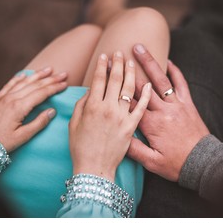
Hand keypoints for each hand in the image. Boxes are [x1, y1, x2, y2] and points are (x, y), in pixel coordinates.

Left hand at [0, 67, 67, 151]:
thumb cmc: (1, 143)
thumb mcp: (23, 137)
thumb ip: (39, 123)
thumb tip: (52, 111)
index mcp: (19, 107)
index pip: (41, 93)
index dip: (54, 88)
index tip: (65, 84)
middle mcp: (11, 99)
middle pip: (35, 85)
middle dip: (50, 79)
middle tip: (63, 74)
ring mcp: (3, 98)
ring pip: (23, 82)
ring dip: (37, 75)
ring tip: (49, 69)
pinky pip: (9, 85)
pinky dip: (19, 78)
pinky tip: (25, 74)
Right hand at [69, 52, 150, 181]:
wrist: (95, 170)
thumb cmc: (81, 149)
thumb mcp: (73, 126)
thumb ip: (80, 106)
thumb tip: (89, 92)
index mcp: (93, 107)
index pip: (98, 79)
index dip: (101, 66)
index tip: (104, 55)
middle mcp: (109, 109)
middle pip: (116, 80)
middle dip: (118, 63)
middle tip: (119, 52)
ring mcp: (122, 117)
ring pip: (130, 89)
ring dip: (131, 73)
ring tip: (133, 61)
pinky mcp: (133, 127)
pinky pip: (142, 107)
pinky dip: (146, 94)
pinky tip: (149, 83)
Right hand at [128, 44, 209, 180]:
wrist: (203, 163)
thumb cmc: (176, 164)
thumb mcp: (151, 162)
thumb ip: (133, 149)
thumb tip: (117, 136)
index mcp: (151, 124)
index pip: (130, 102)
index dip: (117, 87)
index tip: (106, 73)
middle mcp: (164, 111)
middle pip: (142, 86)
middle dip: (128, 70)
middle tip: (117, 54)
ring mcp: (177, 105)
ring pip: (161, 80)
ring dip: (149, 63)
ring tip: (139, 48)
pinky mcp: (188, 104)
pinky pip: (182, 84)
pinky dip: (175, 71)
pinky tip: (168, 61)